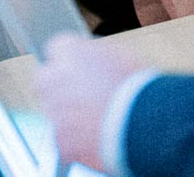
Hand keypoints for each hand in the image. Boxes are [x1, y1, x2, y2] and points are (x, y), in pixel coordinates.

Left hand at [37, 34, 141, 172]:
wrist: (148, 125)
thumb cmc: (140, 87)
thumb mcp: (119, 55)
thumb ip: (95, 55)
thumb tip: (91, 62)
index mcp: (69, 50)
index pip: (55, 50)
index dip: (70, 64)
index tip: (80, 74)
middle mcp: (54, 77)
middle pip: (46, 80)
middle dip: (59, 88)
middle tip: (83, 99)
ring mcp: (55, 111)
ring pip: (55, 113)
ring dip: (69, 116)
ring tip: (97, 122)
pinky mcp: (61, 141)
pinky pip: (64, 141)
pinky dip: (77, 143)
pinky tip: (97, 140)